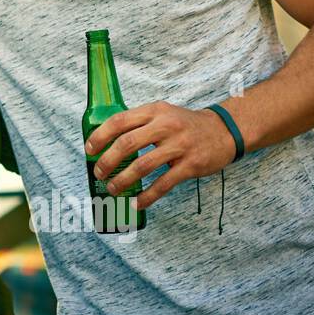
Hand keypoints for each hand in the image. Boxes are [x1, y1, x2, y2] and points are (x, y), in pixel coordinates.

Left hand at [86, 101, 236, 209]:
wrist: (224, 131)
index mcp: (154, 111)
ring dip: (123, 180)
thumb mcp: (162, 113)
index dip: (100, 136)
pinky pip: (164, 184)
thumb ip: (139, 123)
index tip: (89, 150)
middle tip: (98, 173)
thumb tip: (106, 141)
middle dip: (108, 161)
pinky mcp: (191, 165)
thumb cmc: (185, 124)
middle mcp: (166, 125)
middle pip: (127, 144)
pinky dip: (147, 196)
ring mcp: (179, 145)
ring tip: (112, 189)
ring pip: (143, 166)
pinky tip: (137, 203)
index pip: (120, 120)